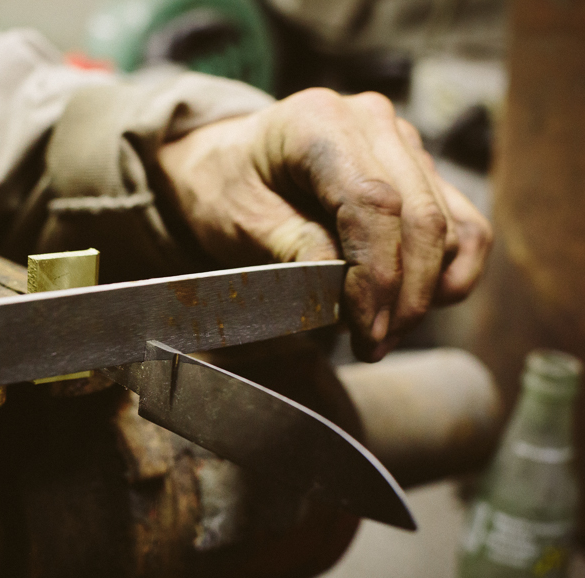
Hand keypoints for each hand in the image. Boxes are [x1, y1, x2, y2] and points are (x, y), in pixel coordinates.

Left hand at [157, 88, 492, 360]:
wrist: (226, 164)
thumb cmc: (225, 188)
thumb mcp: (241, 222)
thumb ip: (295, 249)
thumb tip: (346, 292)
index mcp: (318, 123)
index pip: (373, 202)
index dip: (377, 274)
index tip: (364, 330)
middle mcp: (371, 122)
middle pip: (421, 216)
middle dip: (404, 296)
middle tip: (374, 346)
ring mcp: (403, 142)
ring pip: (448, 226)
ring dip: (425, 292)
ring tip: (380, 332)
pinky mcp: (420, 169)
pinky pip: (462, 223)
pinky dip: (450, 271)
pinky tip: (416, 306)